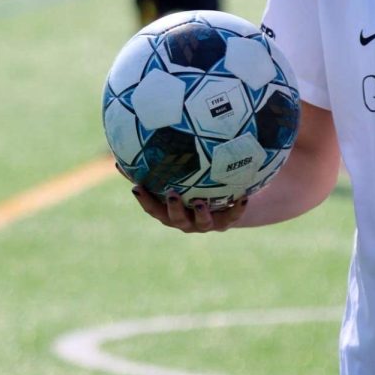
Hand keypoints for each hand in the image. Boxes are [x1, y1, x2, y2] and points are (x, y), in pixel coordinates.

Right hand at [127, 176, 246, 232]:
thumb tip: (132, 150)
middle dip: (173, 209)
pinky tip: (242, 196)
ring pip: (203, 223)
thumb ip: (157, 170)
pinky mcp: (227, 222)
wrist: (225, 207)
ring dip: (201, 213)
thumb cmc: (194, 189)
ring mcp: (206, 224)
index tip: (137, 187)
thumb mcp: (178, 181)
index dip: (145, 200)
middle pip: (176, 220)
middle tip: (172, 194)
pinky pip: (232, 216)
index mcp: (171, 213)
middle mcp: (187, 221)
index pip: (154, 209)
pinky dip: (237, 208)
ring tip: (200, 203)